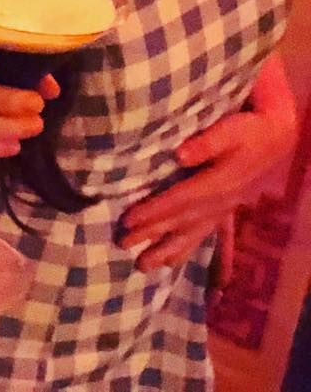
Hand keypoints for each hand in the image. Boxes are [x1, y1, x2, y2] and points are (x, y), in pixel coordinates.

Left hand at [119, 81, 295, 272]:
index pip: (179, 199)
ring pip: (192, 235)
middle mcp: (219, 203)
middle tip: (122, 245)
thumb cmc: (247, 131)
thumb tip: (180, 155)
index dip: (153, 210)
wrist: (274, 140)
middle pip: (180, 222)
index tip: (127, 220)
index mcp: (217, 184)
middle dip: (151, 235)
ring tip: (144, 265)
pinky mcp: (224, 211)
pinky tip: (172, 261)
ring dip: (166, 251)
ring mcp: (222, 210)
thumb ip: (206, 143)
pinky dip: (186, 249)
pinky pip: (204, 236)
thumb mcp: (230, 131)